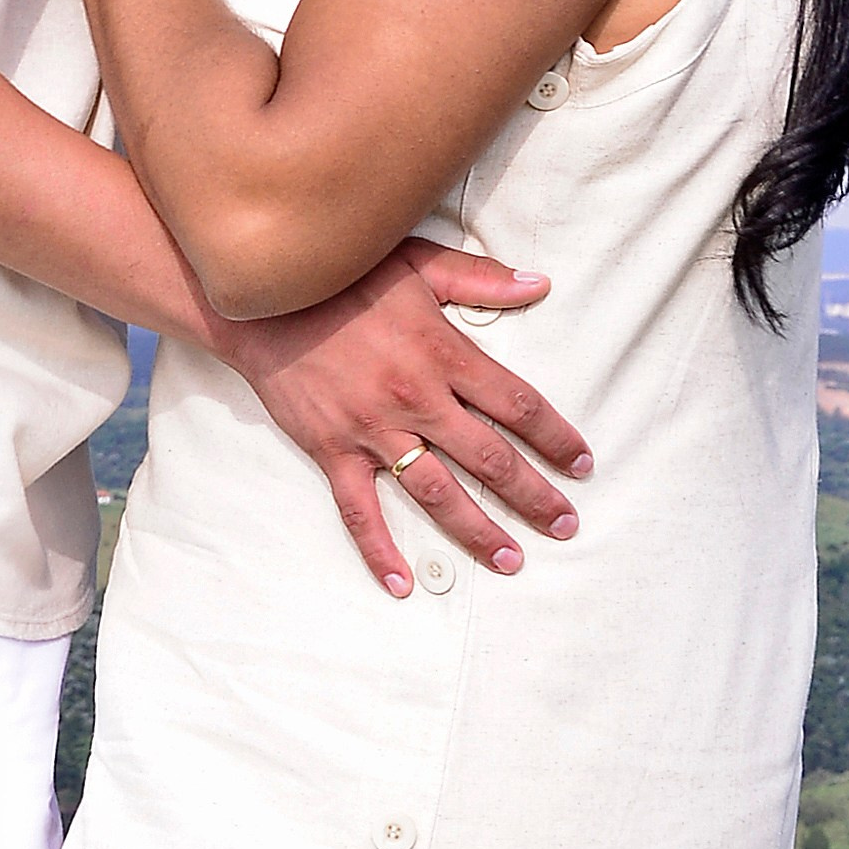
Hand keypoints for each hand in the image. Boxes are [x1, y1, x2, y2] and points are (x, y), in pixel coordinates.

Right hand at [216, 240, 590, 596]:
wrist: (266, 299)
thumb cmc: (345, 276)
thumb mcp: (418, 264)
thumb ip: (481, 280)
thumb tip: (541, 284)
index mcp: (443, 354)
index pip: (517, 406)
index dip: (556, 438)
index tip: (581, 464)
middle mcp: (416, 399)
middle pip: (490, 460)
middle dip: (534, 497)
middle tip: (565, 526)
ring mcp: (373, 430)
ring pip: (438, 493)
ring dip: (478, 532)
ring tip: (510, 560)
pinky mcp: (333, 450)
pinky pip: (359, 511)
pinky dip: (380, 551)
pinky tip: (403, 584)